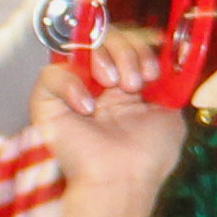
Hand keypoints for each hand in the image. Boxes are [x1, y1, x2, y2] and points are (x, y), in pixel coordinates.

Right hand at [33, 50, 186, 211]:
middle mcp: (97, 83)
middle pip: (105, 36)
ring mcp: (72, 90)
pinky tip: (87, 107)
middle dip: (127, 50)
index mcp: (126, 85)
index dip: (141, 46)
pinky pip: (51, 73)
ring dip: (105, 58)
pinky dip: (71, 84)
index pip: (127, 42)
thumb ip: (168, 85)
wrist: (123, 180)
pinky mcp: (46, 102)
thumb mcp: (170, 113)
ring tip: (117, 85)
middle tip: (135, 82)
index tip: (153, 72)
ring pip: (80, 45)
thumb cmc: (148, 155)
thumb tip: (167, 62)